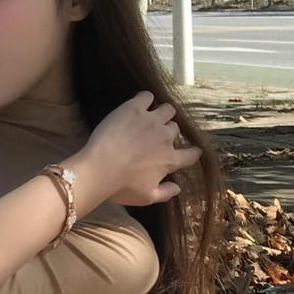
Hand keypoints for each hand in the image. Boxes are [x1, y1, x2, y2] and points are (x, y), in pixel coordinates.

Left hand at [85, 90, 201, 206]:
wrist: (99, 168)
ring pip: (167, 109)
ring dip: (162, 112)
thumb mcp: (146, 198)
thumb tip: (178, 188)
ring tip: (151, 116)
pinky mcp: (134, 108)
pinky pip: (147, 96)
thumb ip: (165, 193)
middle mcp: (165, 138)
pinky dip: (145, 99)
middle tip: (155, 135)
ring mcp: (151, 120)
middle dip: (168, 131)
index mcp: (169, 160)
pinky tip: (139, 104)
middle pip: (175, 128)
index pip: (191, 155)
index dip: (193, 152)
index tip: (193, 150)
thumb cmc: (121, 187)